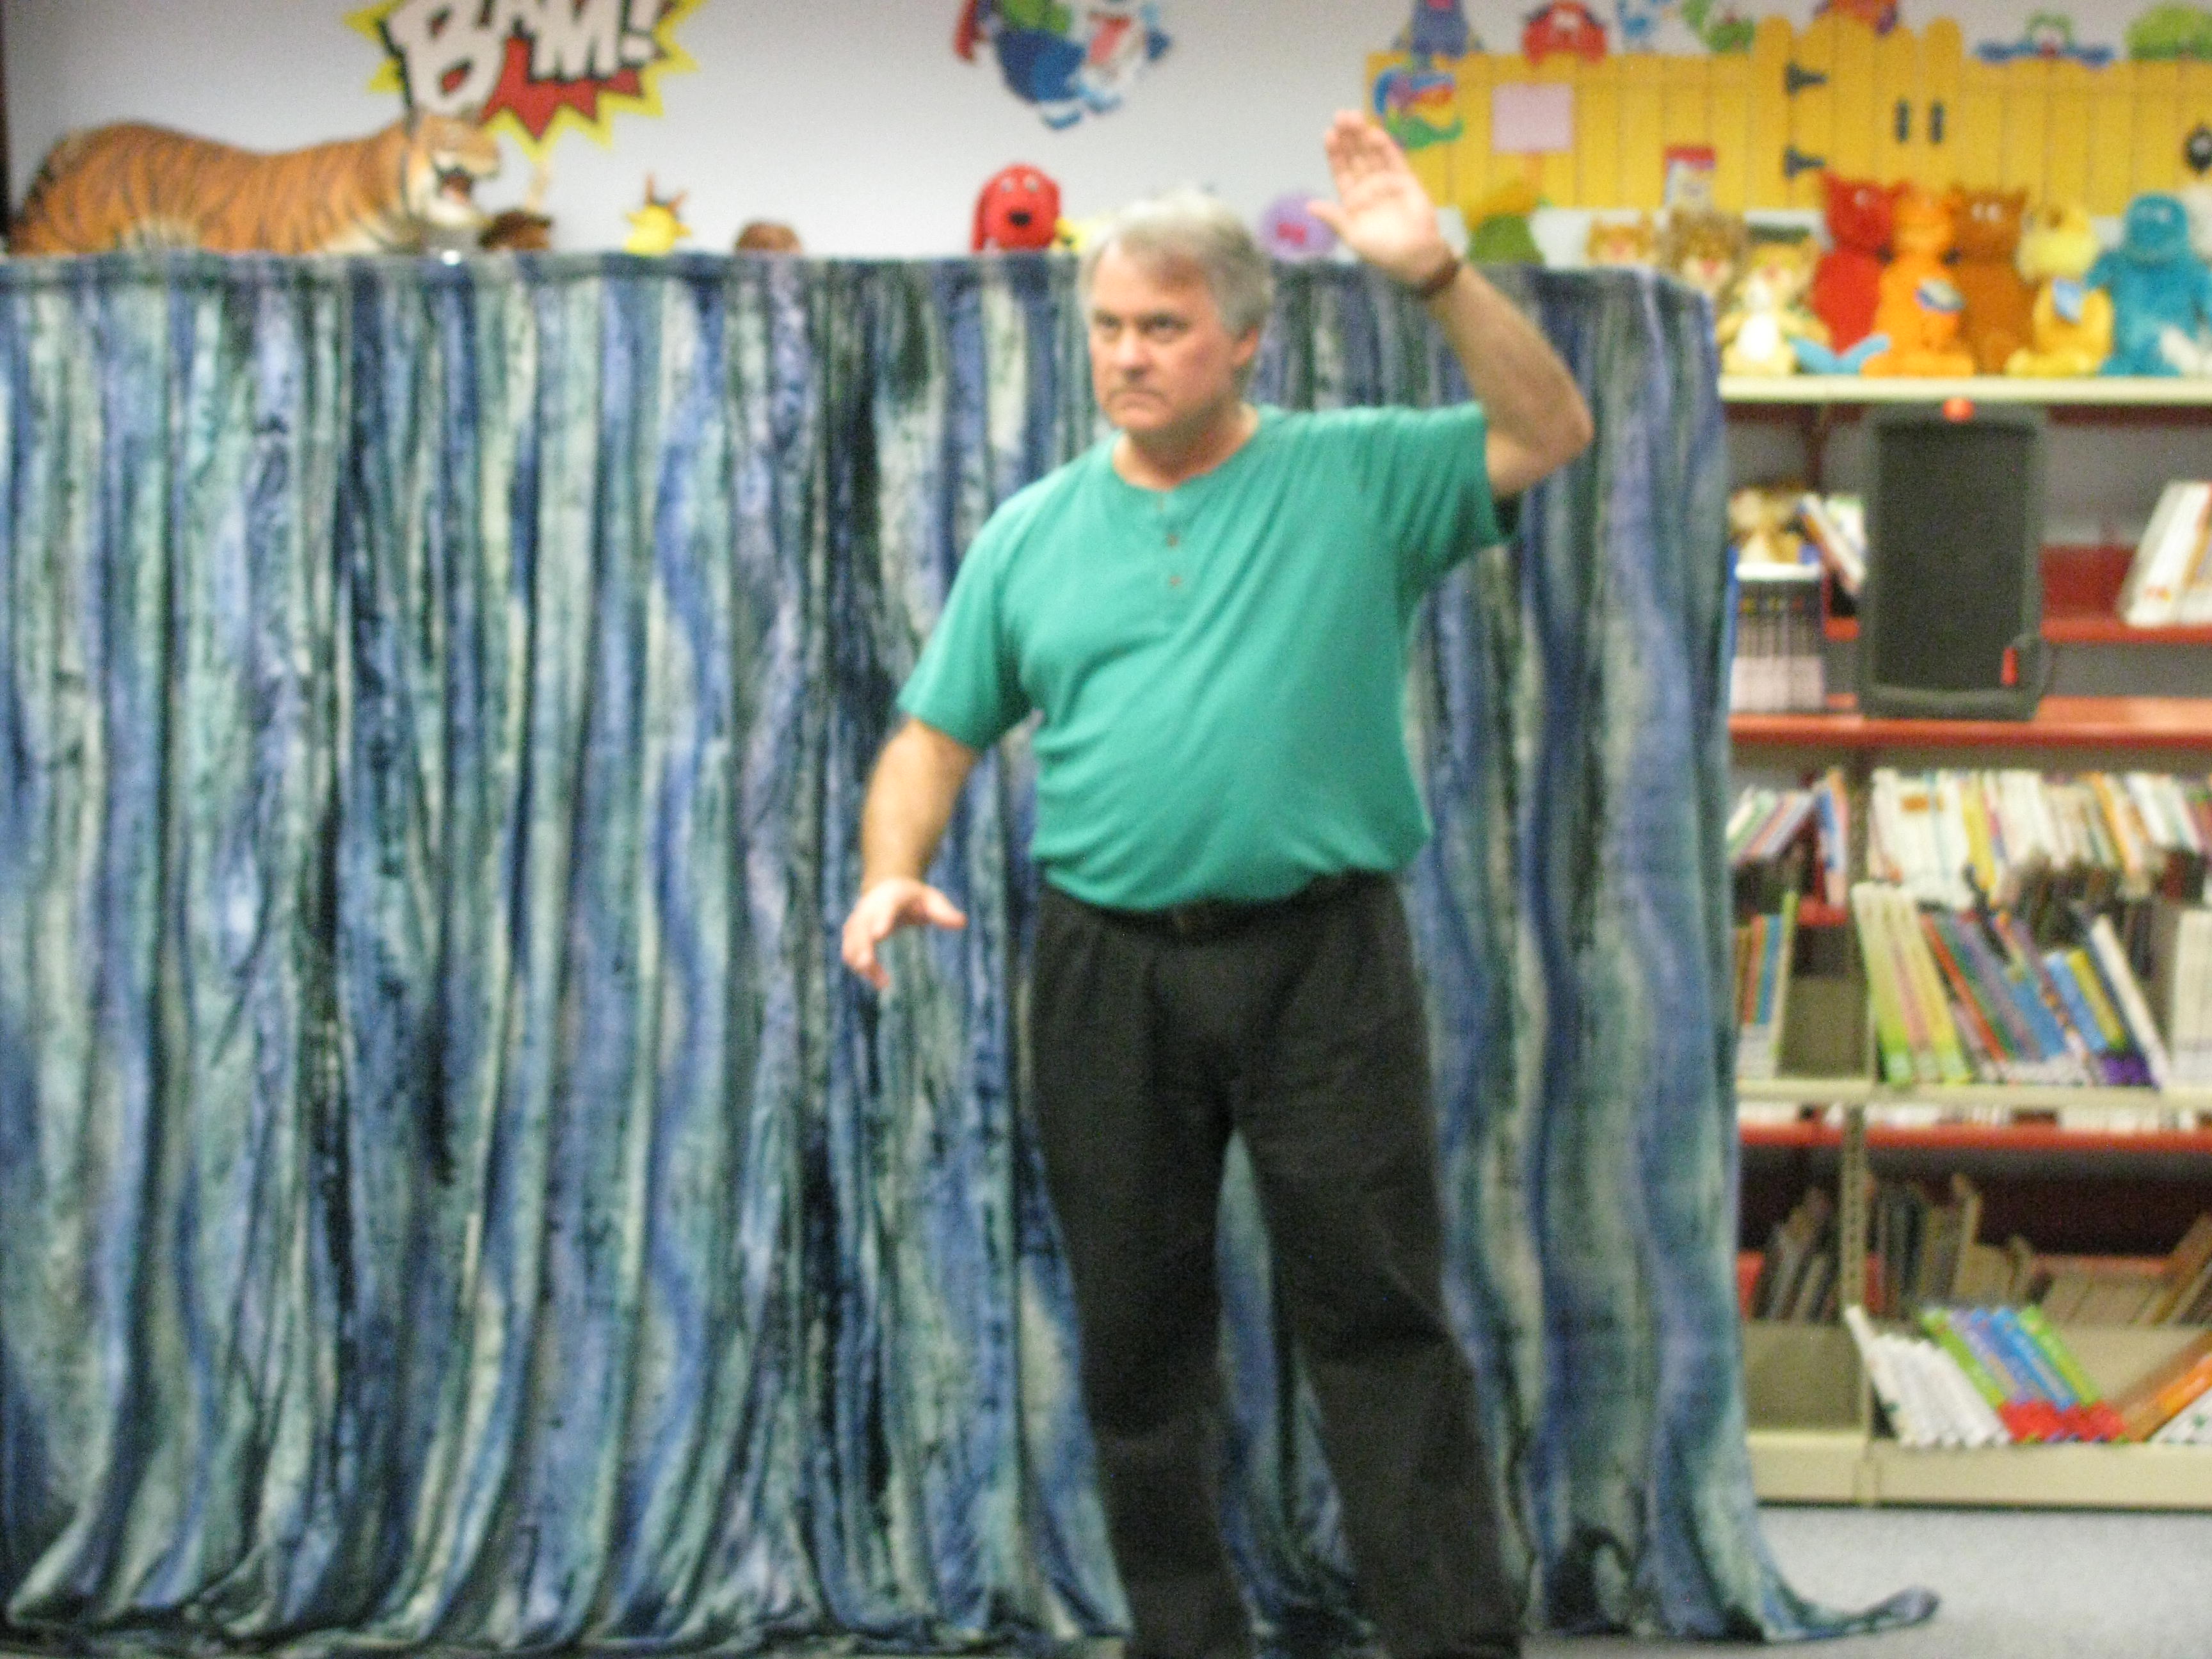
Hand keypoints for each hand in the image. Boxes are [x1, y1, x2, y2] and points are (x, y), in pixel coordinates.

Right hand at [841, 877, 968, 990]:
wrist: (887, 888)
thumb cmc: (915, 897)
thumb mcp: (933, 899)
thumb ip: (945, 912)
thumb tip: (962, 923)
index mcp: (891, 897)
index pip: (885, 908)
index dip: (881, 920)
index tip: (879, 934)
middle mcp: (869, 908)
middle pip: (861, 927)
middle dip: (862, 946)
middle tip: (867, 965)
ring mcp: (857, 920)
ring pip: (852, 943)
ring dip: (862, 963)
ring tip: (883, 983)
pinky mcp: (852, 934)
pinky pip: (850, 952)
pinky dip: (860, 967)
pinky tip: (878, 981)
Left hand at [1309, 110, 1454, 288]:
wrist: (1415, 256)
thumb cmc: (1382, 250)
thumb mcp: (1354, 236)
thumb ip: (1335, 218)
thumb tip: (1309, 206)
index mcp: (1352, 200)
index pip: (1341, 171)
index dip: (1335, 153)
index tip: (1329, 134)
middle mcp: (1368, 186)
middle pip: (1356, 157)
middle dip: (1348, 137)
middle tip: (1341, 115)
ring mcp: (1386, 181)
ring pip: (1372, 154)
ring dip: (1363, 136)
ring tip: (1354, 117)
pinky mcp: (1405, 179)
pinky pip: (1394, 160)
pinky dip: (1385, 147)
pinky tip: (1374, 133)